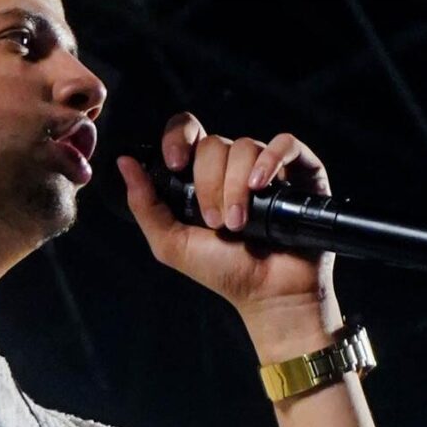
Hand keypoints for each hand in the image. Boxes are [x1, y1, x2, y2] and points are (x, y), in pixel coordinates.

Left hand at [116, 111, 343, 329]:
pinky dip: (271, 160)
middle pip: (214, 144)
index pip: (188, 132)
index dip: (178, 138)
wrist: (269, 294)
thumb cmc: (224, 272)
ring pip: (245, 147)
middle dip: (209, 184)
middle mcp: (234, 167)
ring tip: (239, 223)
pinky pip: (285, 144)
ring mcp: (268, 167)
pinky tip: (262, 186)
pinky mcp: (301, 171)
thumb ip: (145, 204)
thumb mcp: (172, 243)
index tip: (174, 165)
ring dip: (236, 186)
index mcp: (203, 176)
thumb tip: (125, 162)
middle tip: (216, 222)